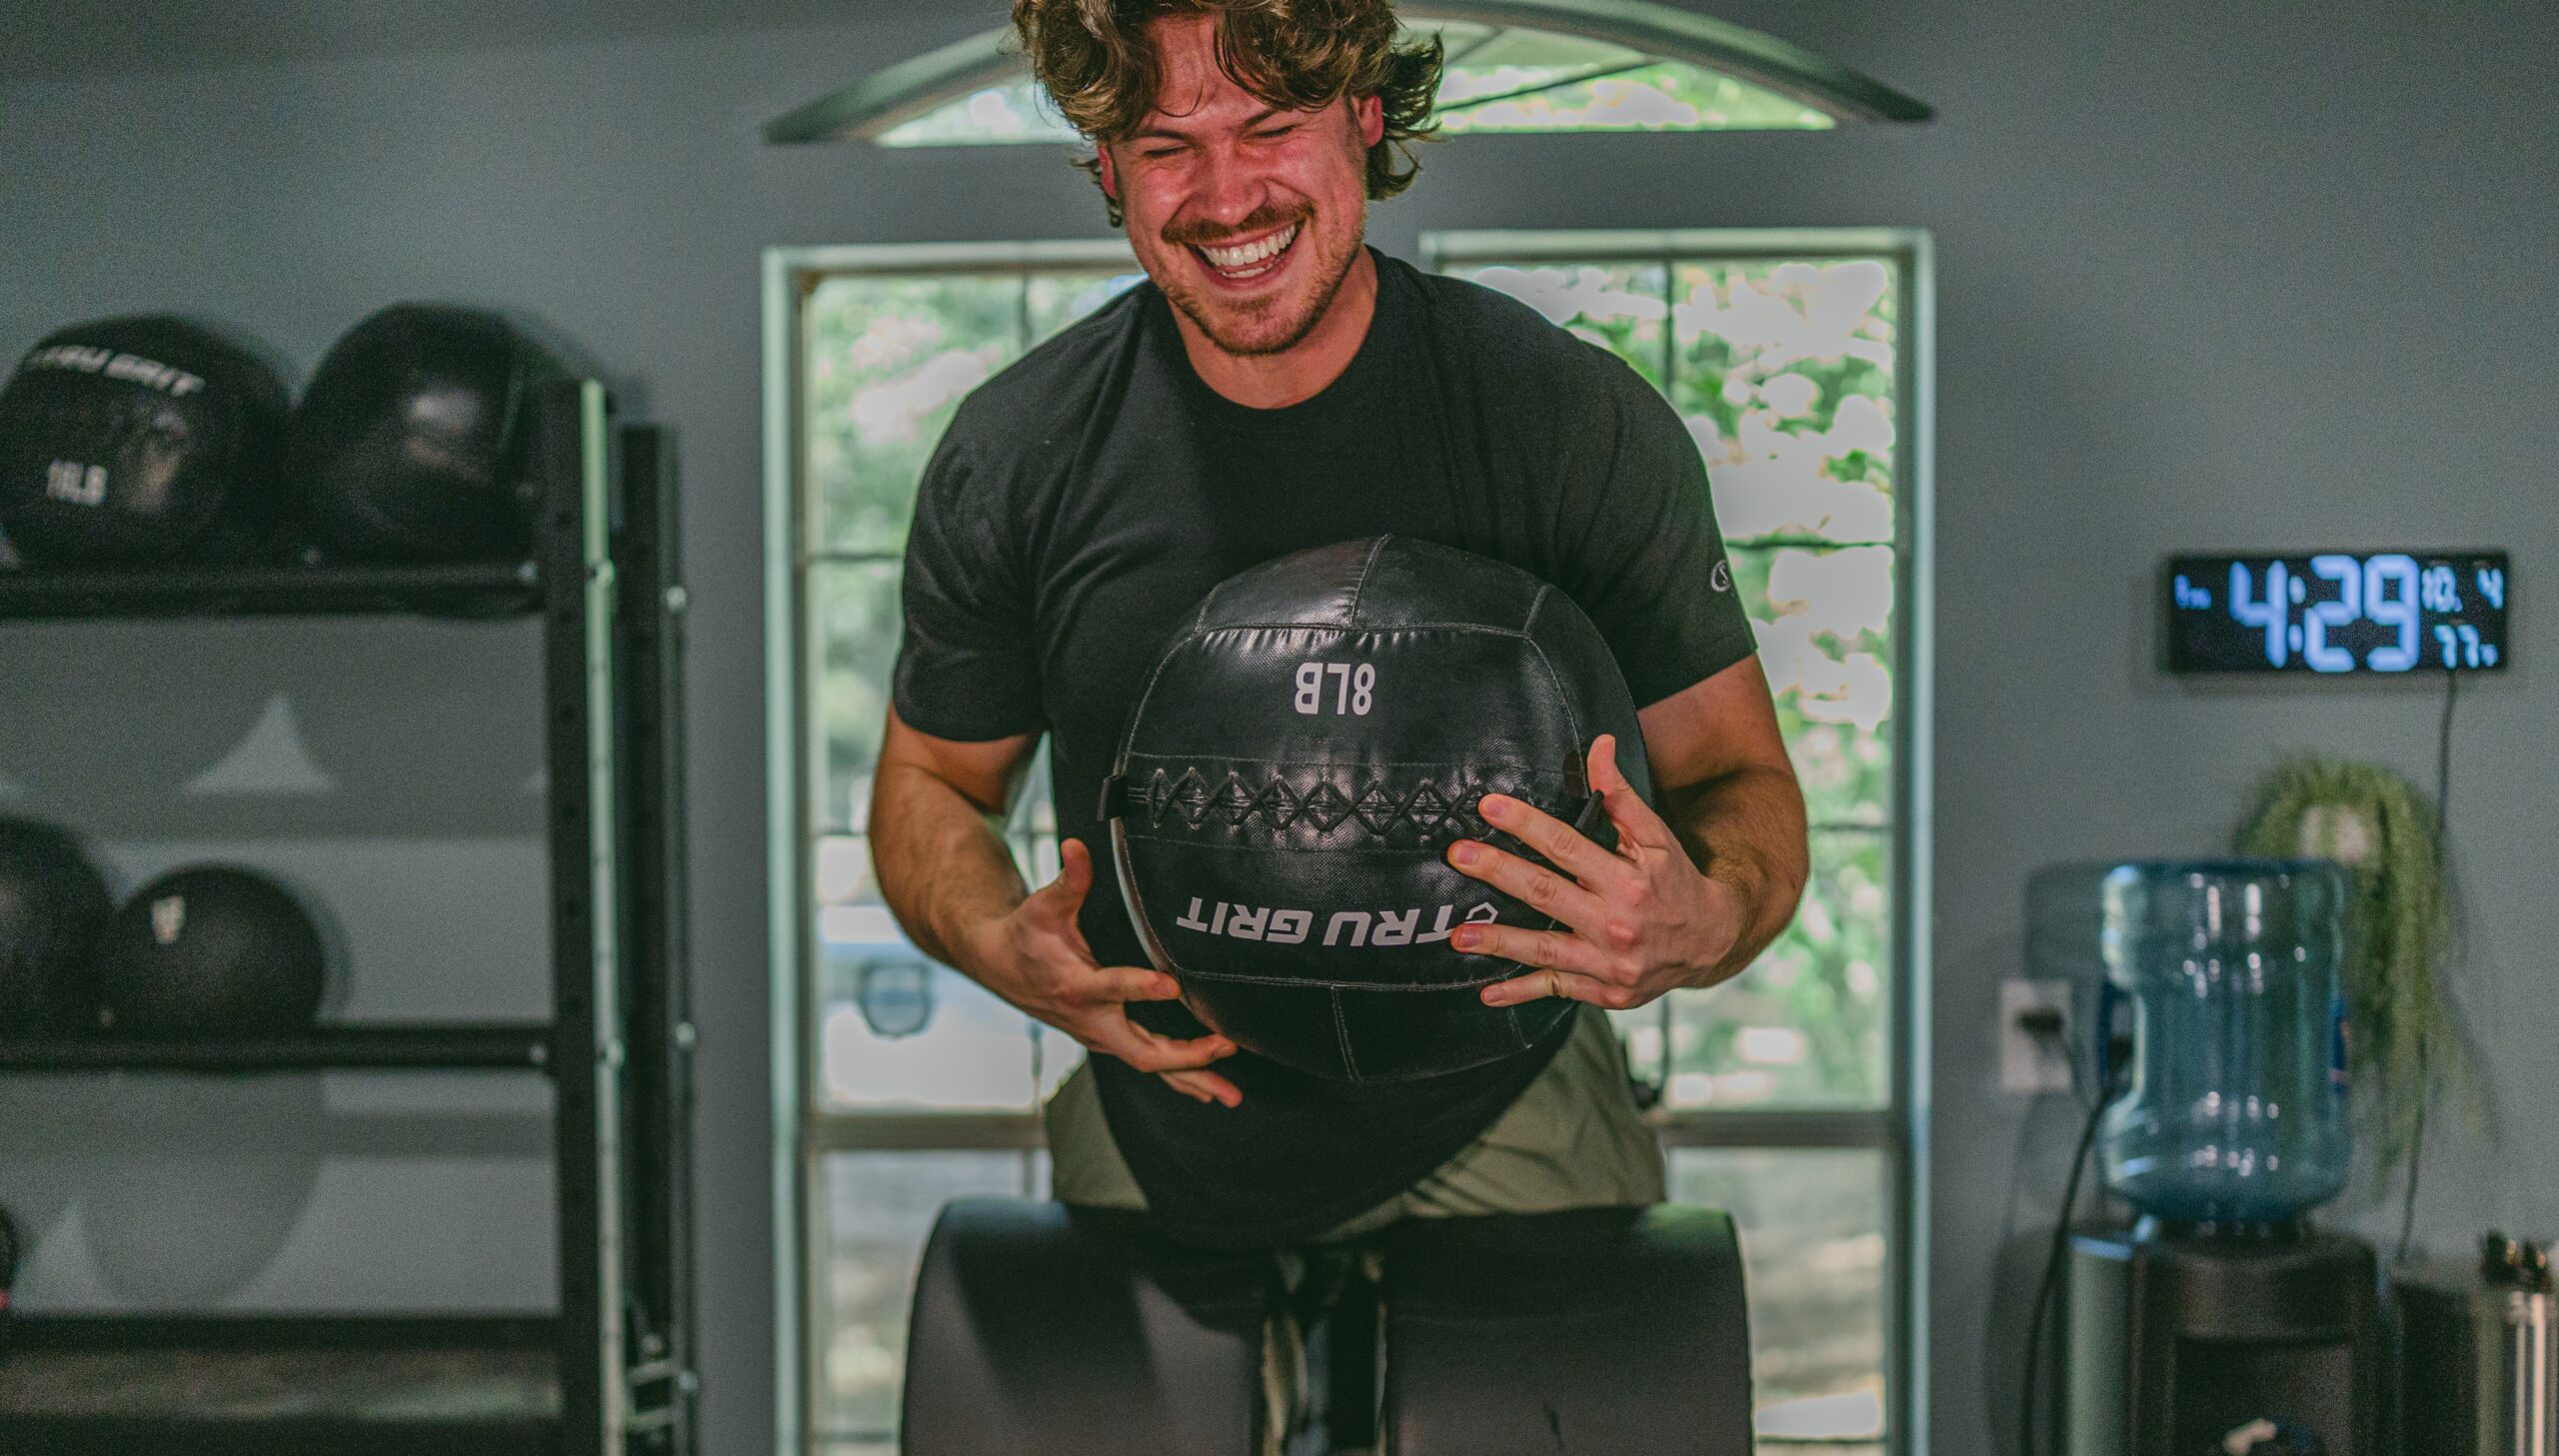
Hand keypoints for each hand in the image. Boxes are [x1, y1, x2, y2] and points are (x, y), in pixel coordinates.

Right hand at [964, 838, 1240, 1106]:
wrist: (999, 966)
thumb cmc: (1026, 933)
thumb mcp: (1044, 905)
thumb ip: (1070, 879)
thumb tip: (1078, 845)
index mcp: (1077, 985)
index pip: (1112, 988)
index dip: (1140, 988)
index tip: (1172, 983)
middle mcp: (1091, 1019)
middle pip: (1141, 1050)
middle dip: (1185, 1055)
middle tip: (1224, 1047)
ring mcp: (1101, 1035)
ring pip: (1149, 1065)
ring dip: (1191, 1078)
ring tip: (1230, 1094)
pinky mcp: (1108, 1040)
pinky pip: (1147, 1064)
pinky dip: (1179, 1078)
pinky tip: (1209, 1090)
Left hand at [1445, 734, 1742, 1010]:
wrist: (1712, 942)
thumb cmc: (1676, 881)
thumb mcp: (1656, 836)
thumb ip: (1620, 794)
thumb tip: (1599, 744)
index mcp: (1630, 880)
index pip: (1567, 845)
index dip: (1526, 824)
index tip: (1489, 807)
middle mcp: (1619, 923)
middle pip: (1547, 894)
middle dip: (1499, 873)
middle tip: (1459, 856)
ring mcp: (1611, 962)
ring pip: (1545, 949)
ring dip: (1499, 942)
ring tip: (1458, 935)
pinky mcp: (1607, 992)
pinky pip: (1557, 990)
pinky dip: (1521, 993)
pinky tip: (1488, 992)